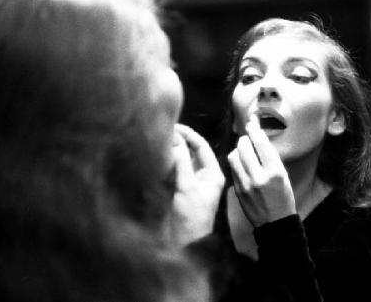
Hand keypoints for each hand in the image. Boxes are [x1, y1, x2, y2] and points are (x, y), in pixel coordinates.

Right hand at [169, 124, 224, 244]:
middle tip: (163, 130)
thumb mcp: (187, 187)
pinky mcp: (180, 190)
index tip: (174, 126)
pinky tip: (157, 156)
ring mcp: (192, 183)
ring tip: (159, 139)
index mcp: (213, 173)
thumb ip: (182, 162)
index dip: (189, 135)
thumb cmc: (191, 216)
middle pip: (192, 152)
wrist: (185, 243)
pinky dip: (167, 162)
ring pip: (182, 160)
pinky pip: (175, 170)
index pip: (202, 147)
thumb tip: (176, 139)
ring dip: (172, 150)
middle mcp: (204, 176)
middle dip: (179, 141)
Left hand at [227, 115, 295, 226]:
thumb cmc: (283, 197)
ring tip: (244, 152)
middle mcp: (259, 177)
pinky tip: (241, 164)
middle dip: (245, 139)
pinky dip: (235, 162)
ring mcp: (246, 184)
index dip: (255, 130)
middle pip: (244, 146)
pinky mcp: (237, 190)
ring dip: (238, 150)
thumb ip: (270, 157)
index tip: (252, 123)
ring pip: (234, 155)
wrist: (275, 223)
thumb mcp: (283, 175)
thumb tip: (258, 137)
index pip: (261, 143)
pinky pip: (232, 168)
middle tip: (248, 138)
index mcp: (275, 171)